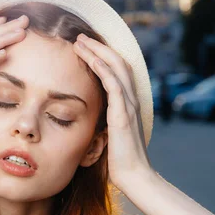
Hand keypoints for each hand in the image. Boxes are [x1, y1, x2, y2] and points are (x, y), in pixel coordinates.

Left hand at [72, 33, 151, 190]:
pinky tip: (91, 58)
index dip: (104, 56)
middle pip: (118, 62)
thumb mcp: (111, 135)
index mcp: (128, 104)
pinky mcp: (123, 114)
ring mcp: (128, 106)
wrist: (134, 176)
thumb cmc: (121, 160)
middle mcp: (131, 100)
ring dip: (97, 52)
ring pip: (116, 68)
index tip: (86, 47)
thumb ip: (106, 121)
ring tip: (79, 42)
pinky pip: (114, 84)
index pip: (118, 71)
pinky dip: (103, 68)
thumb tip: (93, 118)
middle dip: (98, 47)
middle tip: (80, 38)